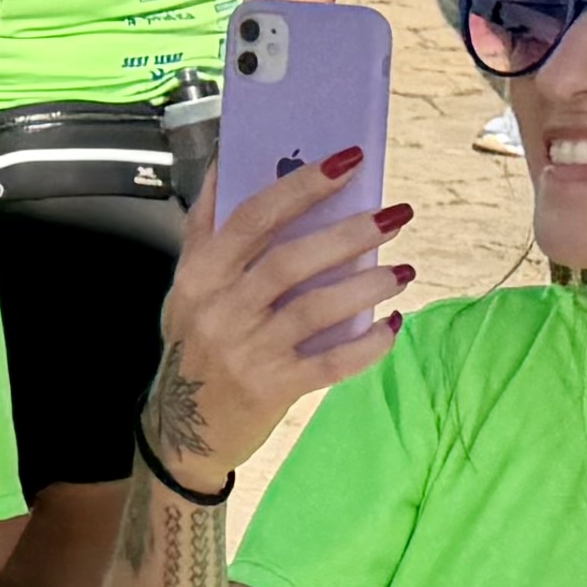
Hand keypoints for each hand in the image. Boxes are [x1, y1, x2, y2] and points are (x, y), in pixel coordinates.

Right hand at [157, 147, 414, 477]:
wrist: (182, 427)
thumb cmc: (195, 342)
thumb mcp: (187, 285)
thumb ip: (208, 230)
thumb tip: (228, 163)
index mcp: (199, 274)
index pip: (252, 217)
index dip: (301, 185)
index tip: (347, 160)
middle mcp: (219, 309)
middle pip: (289, 260)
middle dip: (348, 233)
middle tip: (396, 213)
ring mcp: (245, 351)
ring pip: (314, 309)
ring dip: (366, 285)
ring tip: (404, 270)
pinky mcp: (272, 388)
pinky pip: (331, 362)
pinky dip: (367, 344)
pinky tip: (393, 324)